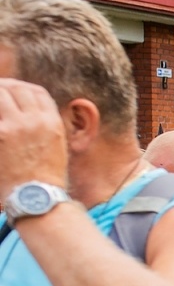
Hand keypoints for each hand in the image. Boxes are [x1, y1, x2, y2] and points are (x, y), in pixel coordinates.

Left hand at [0, 79, 69, 198]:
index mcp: (52, 122)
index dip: (22, 88)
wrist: (37, 197)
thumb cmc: (45, 177)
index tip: (12, 91)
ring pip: (1, 94)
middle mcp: (35, 120)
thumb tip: (25, 115)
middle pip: (17, 89)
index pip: (37, 92)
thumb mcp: (56, 147)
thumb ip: (43, 127)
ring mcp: (15, 126)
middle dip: (4, 87)